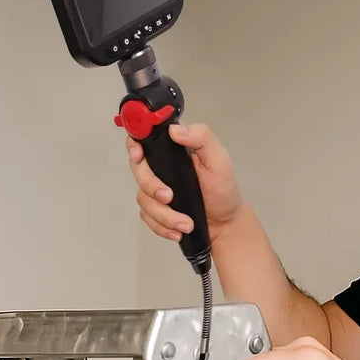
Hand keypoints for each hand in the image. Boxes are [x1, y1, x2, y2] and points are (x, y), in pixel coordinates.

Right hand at [128, 123, 243, 242]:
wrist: (225, 224)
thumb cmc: (224, 190)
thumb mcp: (219, 160)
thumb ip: (202, 138)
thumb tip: (174, 129)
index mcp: (175, 148)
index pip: (145, 137)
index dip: (134, 144)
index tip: (138, 156)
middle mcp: (162, 166)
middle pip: (138, 169)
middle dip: (151, 186)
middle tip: (169, 197)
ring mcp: (156, 187)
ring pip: (143, 198)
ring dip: (163, 214)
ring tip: (186, 223)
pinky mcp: (155, 208)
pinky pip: (146, 216)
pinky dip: (161, 226)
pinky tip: (178, 231)